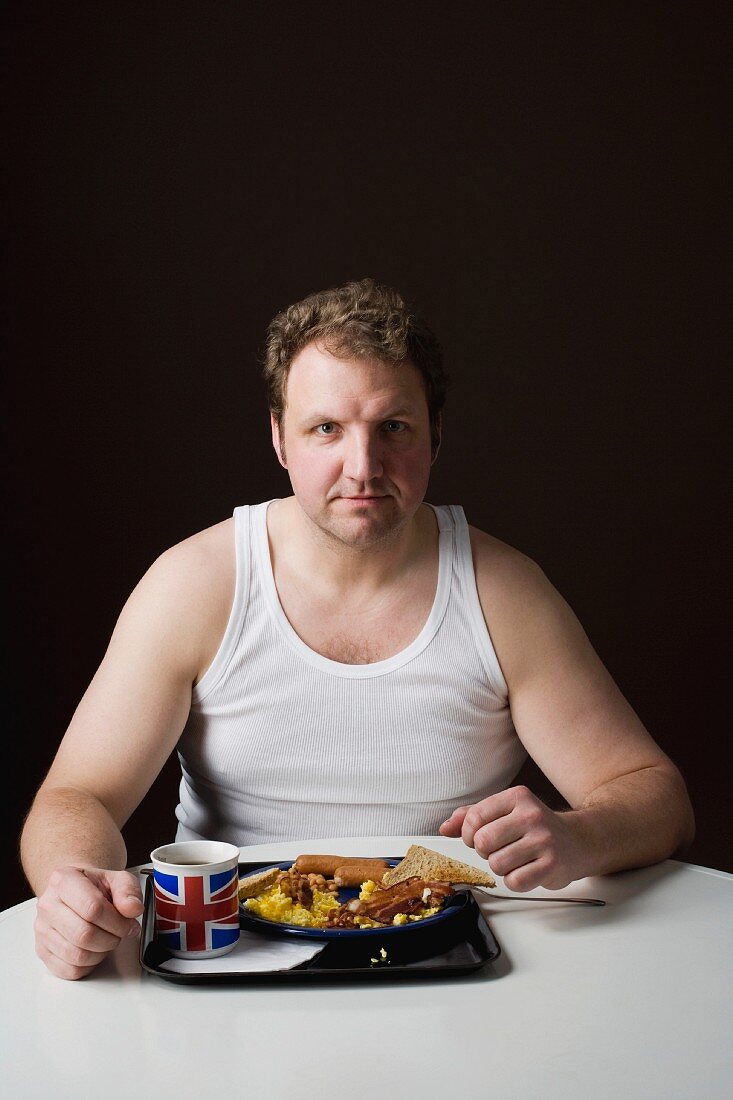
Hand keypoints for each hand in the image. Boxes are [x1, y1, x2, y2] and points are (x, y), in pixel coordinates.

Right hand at [34, 865, 143, 979]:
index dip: (117, 922)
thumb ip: (129, 891)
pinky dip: (89, 965)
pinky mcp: (42, 951)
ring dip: (101, 953)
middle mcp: (48, 905)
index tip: (129, 924)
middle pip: (84, 935)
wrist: (76, 891)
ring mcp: (42, 930)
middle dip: (111, 938)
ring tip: (107, 939)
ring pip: (77, 956)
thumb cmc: (95, 886)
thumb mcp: (117, 879)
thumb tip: (133, 909)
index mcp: (64, 880)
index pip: (92, 908)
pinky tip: (94, 949)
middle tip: (119, 933)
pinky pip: (70, 970)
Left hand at [439, 785, 582, 890]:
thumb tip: (445, 828)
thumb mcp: (505, 812)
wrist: (578, 841)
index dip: (468, 834)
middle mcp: (532, 815)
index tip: (478, 838)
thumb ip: (472, 816)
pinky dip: (516, 881)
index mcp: (517, 797)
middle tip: (500, 849)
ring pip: (497, 864)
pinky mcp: (552, 864)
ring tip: (516, 859)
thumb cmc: (534, 828)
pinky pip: (515, 881)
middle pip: (483, 842)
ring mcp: (544, 840)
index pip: (475, 817)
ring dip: (501, 867)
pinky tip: (528, 870)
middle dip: (485, 852)